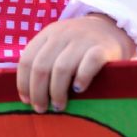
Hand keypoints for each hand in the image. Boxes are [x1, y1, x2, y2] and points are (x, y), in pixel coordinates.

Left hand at [16, 14, 135, 113]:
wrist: (112, 27)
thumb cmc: (79, 45)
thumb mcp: (58, 44)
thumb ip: (43, 60)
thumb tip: (27, 94)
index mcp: (48, 34)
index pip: (27, 60)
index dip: (23, 83)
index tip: (26, 100)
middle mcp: (63, 34)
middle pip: (41, 67)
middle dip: (38, 92)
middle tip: (41, 109)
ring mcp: (83, 40)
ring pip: (61, 68)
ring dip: (57, 91)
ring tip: (58, 106)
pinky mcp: (102, 48)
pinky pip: (88, 64)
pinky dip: (81, 79)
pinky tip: (78, 90)